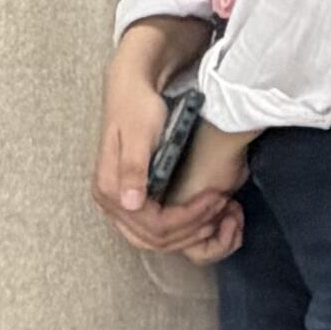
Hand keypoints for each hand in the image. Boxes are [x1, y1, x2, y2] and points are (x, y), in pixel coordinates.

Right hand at [104, 86, 251, 263]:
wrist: (132, 89)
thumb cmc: (138, 107)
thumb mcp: (139, 134)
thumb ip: (133, 167)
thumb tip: (130, 202)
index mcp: (110, 188)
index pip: (153, 224)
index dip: (188, 218)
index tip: (216, 198)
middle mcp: (110, 202)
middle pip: (153, 239)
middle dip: (191, 230)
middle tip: (220, 208)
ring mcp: (119, 204)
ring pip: (154, 240)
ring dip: (188, 234)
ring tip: (216, 214)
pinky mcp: (130, 200)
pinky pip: (155, 231)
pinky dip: (181, 230)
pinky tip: (202, 216)